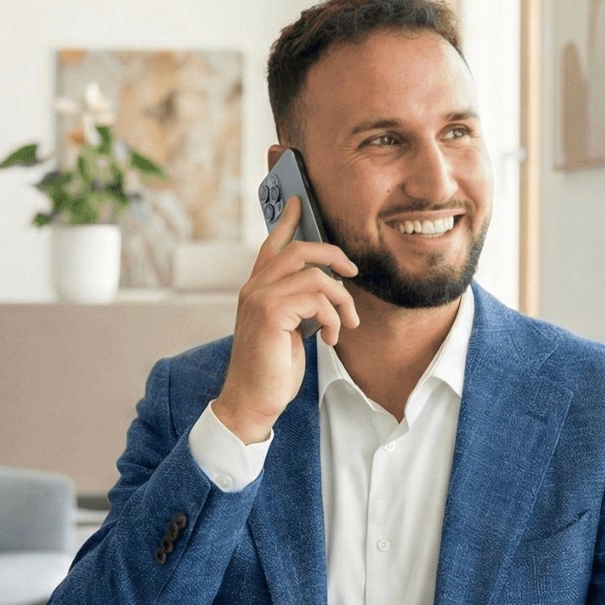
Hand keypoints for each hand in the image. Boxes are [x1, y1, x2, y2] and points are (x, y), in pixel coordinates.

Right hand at [212, 195, 359, 443]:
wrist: (252, 401)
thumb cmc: (271, 370)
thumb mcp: (288, 330)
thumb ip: (298, 305)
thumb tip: (327, 289)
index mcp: (256, 290)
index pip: (272, 245)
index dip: (287, 221)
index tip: (300, 202)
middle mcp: (253, 289)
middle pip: (297, 250)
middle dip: (332, 255)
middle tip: (352, 272)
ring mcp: (259, 299)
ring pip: (315, 276)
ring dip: (341, 300)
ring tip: (347, 323)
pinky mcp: (271, 314)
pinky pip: (317, 299)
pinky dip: (333, 318)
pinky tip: (331, 338)